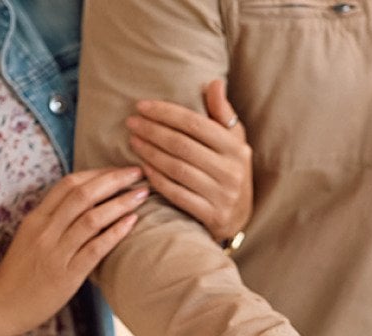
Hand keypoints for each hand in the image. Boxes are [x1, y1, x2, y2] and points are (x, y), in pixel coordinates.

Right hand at [0, 167, 147, 335]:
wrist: (0, 306)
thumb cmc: (19, 274)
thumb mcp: (30, 238)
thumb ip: (53, 221)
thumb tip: (84, 204)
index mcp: (36, 218)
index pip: (68, 184)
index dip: (96, 173)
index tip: (118, 169)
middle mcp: (45, 231)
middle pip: (83, 194)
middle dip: (114, 180)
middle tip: (139, 173)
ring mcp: (56, 252)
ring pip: (92, 218)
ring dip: (121, 203)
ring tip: (142, 194)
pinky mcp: (67, 275)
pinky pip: (95, 248)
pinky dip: (116, 232)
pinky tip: (133, 222)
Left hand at [127, 79, 252, 240]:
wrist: (240, 216)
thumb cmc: (230, 170)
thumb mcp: (234, 141)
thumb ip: (222, 113)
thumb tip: (214, 83)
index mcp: (236, 147)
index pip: (195, 124)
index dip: (166, 113)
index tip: (142, 106)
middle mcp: (231, 170)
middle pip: (182, 145)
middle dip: (153, 131)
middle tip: (131, 122)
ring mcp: (221, 195)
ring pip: (176, 169)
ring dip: (150, 153)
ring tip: (133, 141)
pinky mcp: (211, 215)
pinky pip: (176, 194)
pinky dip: (157, 179)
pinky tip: (142, 167)